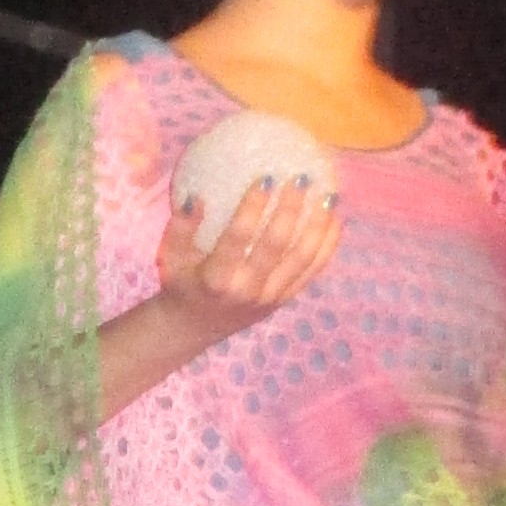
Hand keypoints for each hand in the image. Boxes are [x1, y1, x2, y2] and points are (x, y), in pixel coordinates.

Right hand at [155, 176, 340, 335]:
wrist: (193, 328)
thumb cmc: (181, 282)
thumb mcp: (169, 257)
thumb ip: (180, 227)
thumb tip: (196, 196)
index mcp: (217, 278)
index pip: (238, 237)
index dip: (253, 207)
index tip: (266, 177)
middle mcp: (247, 290)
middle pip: (276, 245)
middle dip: (291, 209)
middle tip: (301, 179)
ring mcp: (269, 298)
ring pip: (301, 259)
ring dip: (318, 226)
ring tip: (328, 196)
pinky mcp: (283, 301)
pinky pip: (311, 272)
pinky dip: (327, 246)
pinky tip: (335, 220)